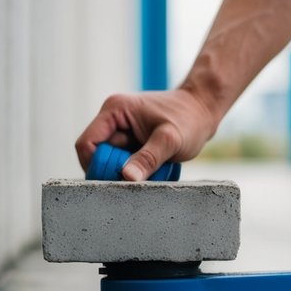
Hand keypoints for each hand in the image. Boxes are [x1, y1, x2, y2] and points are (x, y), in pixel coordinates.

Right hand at [75, 90, 217, 180]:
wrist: (203, 110)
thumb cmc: (189, 119)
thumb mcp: (170, 140)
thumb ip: (148, 158)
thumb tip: (126, 177)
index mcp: (114, 111)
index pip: (86, 143)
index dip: (94, 166)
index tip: (115, 180)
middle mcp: (113, 119)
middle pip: (98, 156)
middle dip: (114, 171)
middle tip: (139, 179)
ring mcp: (121, 131)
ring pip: (112, 162)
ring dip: (128, 173)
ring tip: (152, 172)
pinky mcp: (130, 141)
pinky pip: (124, 163)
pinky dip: (136, 171)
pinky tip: (154, 170)